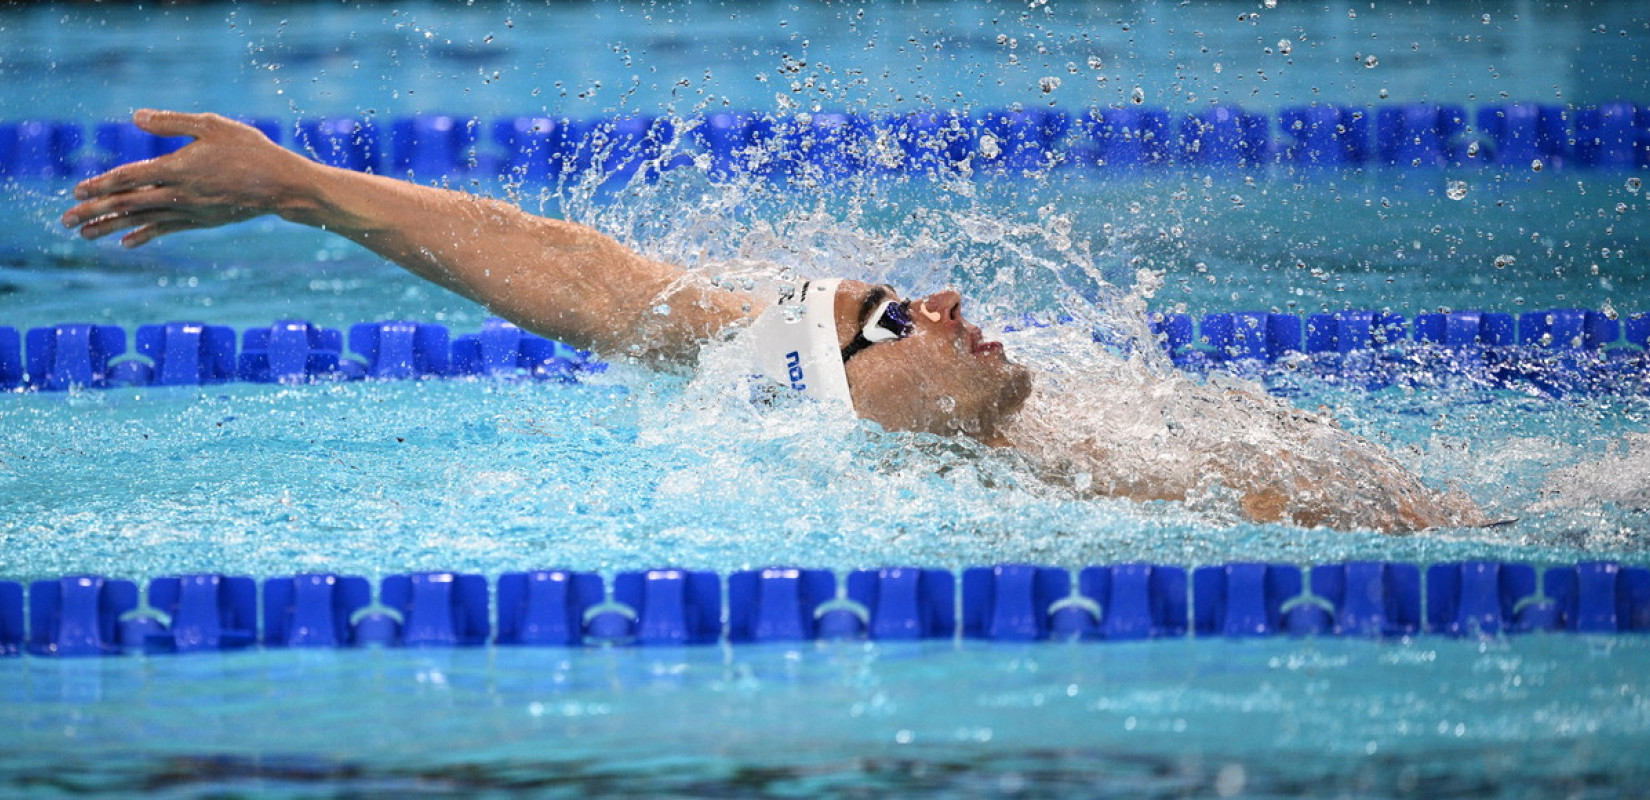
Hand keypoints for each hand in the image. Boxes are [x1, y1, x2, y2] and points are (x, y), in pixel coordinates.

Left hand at [62, 109, 311, 247]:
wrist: (282, 186)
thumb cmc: (250, 150)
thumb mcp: (212, 126)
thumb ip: (172, 122)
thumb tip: (135, 117)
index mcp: (178, 168)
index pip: (129, 178)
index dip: (101, 183)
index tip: (77, 190)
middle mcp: (180, 194)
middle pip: (128, 203)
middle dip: (94, 212)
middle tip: (65, 221)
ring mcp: (190, 211)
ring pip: (142, 220)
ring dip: (110, 227)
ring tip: (84, 235)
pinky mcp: (202, 221)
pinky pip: (166, 229)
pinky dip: (144, 234)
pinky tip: (125, 241)